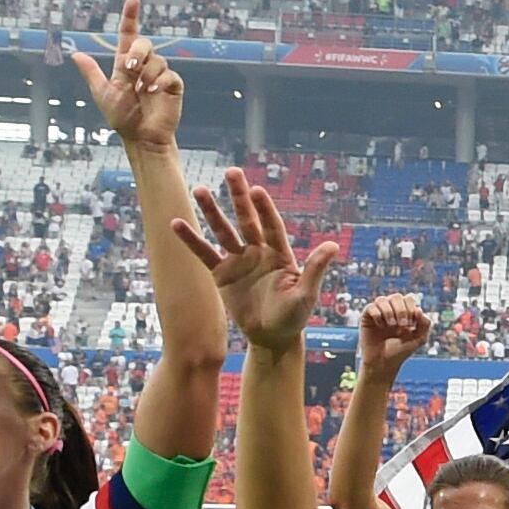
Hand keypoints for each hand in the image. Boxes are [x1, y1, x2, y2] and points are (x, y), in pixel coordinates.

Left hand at [66, 0, 180, 153]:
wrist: (141, 137)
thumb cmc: (121, 117)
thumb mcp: (103, 93)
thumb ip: (92, 73)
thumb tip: (75, 54)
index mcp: (125, 63)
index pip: (128, 34)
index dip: (130, 16)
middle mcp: (143, 65)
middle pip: (143, 43)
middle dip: (137, 52)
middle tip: (129, 69)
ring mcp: (159, 74)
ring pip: (156, 60)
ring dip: (145, 74)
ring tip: (141, 91)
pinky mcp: (173, 85)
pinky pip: (169, 74)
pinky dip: (159, 82)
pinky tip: (153, 92)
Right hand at [174, 168, 337, 349]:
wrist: (272, 336)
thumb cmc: (294, 316)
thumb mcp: (306, 294)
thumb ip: (315, 269)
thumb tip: (332, 245)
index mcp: (280, 254)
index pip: (271, 226)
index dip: (264, 208)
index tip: (257, 189)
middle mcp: (258, 252)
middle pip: (247, 219)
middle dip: (239, 197)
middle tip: (232, 172)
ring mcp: (239, 261)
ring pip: (224, 231)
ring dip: (212, 211)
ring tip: (199, 189)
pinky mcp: (222, 274)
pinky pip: (204, 253)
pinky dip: (191, 240)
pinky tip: (176, 223)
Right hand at [357, 296, 433, 375]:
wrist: (384, 363)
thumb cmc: (400, 351)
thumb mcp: (419, 338)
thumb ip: (425, 324)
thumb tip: (419, 309)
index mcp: (404, 313)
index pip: (409, 299)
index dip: (411, 309)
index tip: (411, 325)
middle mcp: (391, 310)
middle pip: (396, 296)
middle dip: (402, 310)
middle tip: (402, 325)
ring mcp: (378, 313)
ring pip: (382, 299)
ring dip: (389, 311)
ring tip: (392, 325)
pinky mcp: (366, 318)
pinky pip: (371, 307)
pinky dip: (378, 315)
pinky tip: (381, 326)